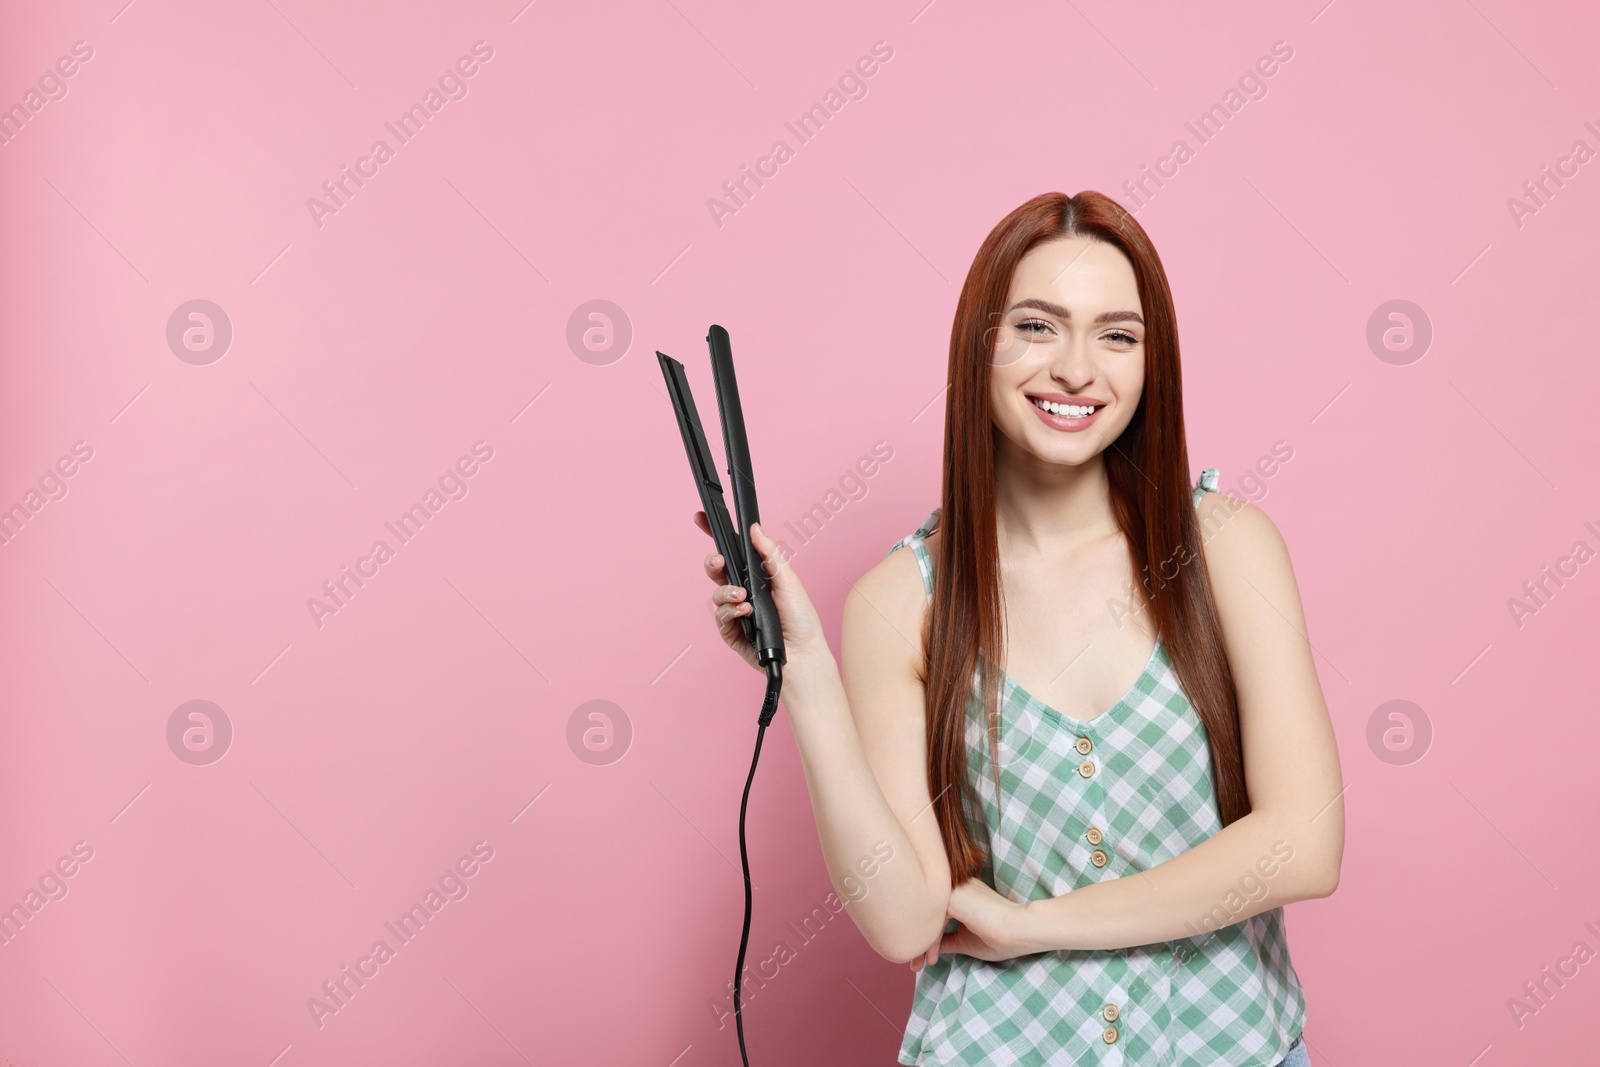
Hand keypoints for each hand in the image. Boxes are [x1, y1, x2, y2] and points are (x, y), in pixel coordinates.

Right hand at [695, 514, 827, 671]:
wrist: (802, 653)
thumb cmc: (801, 619)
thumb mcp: (788, 580)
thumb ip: (770, 553)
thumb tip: (755, 529)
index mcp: (757, 576)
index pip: (733, 552)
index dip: (715, 535)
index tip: (700, 518)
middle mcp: (744, 592)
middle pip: (718, 571)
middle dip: (713, 563)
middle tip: (718, 562)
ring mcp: (736, 612)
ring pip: (717, 594)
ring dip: (727, 593)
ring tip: (743, 597)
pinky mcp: (731, 632)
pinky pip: (720, 616)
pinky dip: (730, 611)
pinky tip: (744, 611)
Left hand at [909, 878, 1031, 969]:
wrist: (1020, 931)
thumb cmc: (999, 937)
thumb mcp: (965, 940)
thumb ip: (946, 939)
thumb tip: (928, 946)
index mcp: (960, 893)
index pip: (933, 914)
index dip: (924, 938)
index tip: (919, 960)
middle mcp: (954, 887)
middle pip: (925, 914)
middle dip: (916, 940)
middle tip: (912, 965)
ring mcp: (952, 889)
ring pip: (925, 917)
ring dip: (920, 943)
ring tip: (918, 964)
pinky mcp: (952, 897)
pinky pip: (931, 920)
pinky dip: (928, 940)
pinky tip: (932, 957)